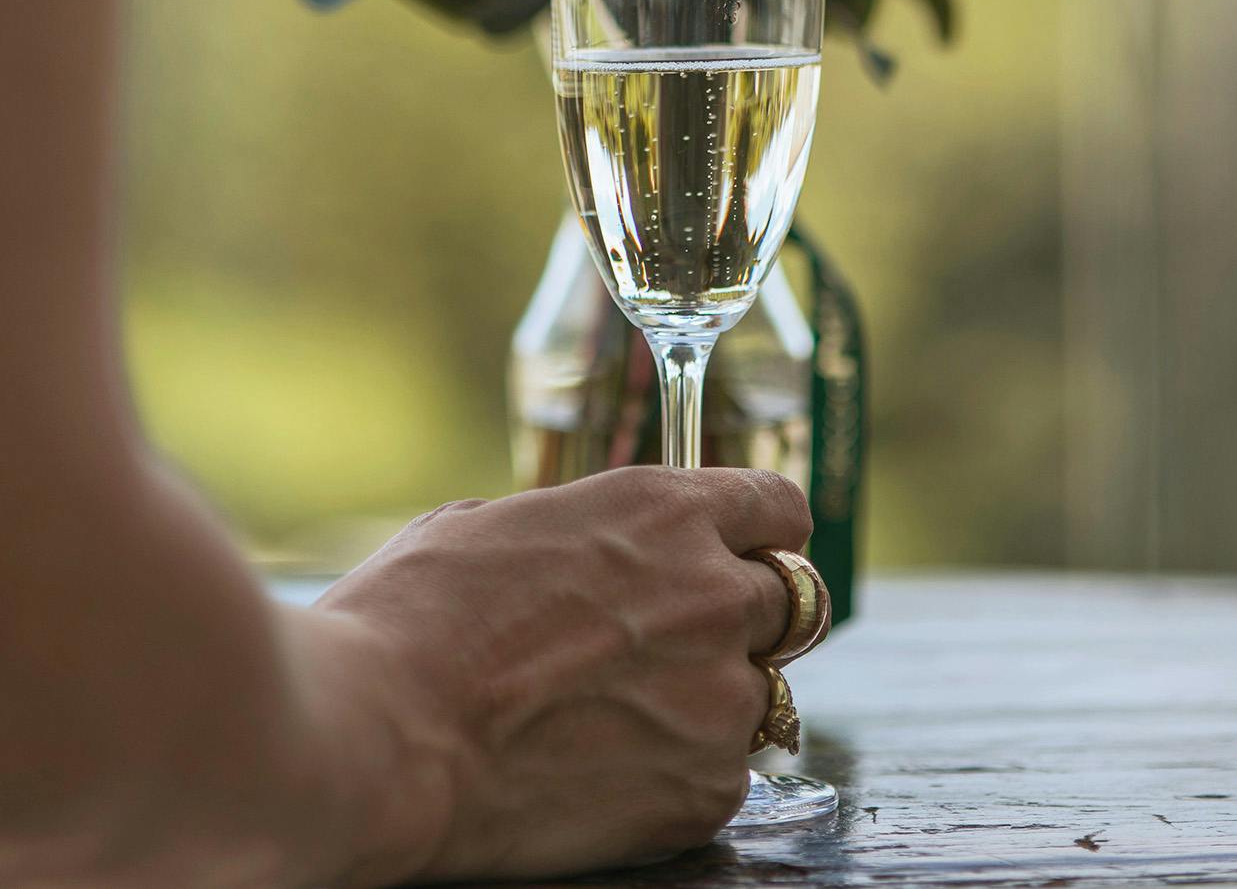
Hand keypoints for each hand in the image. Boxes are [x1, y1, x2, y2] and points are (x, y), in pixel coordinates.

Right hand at [300, 467, 810, 882]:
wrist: (379, 735)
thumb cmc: (412, 617)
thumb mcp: (493, 522)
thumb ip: (576, 530)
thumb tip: (584, 550)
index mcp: (665, 511)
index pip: (779, 507)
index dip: (765, 531)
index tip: (749, 552)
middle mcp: (714, 595)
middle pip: (794, 600)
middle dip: (748, 616)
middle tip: (684, 642)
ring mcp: (719, 698)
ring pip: (762, 694)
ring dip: (713, 699)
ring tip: (624, 718)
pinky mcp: (704, 792)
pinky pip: (725, 776)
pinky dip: (682, 774)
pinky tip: (607, 771)